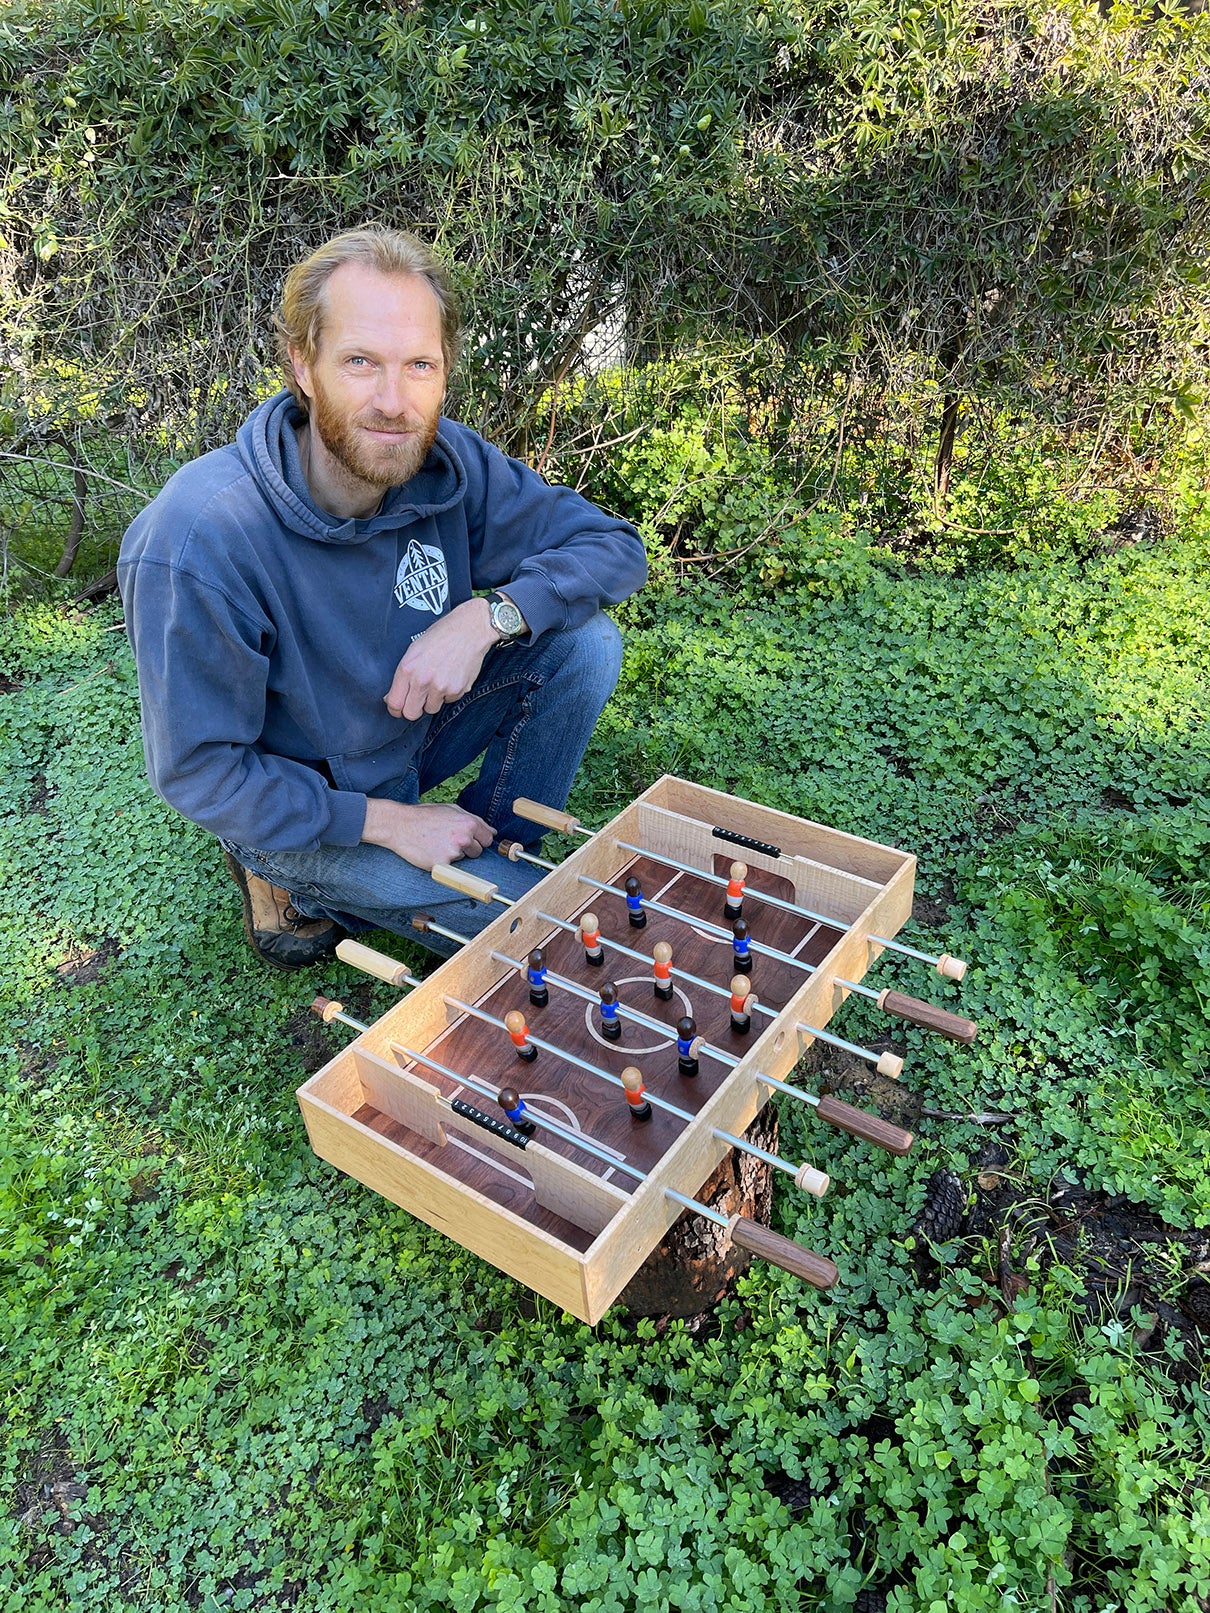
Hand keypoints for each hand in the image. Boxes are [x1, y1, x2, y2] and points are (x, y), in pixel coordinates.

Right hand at [361, 799, 494, 870]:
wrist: (399, 825)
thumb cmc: (425, 816)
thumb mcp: (452, 809)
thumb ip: (474, 820)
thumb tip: (492, 832)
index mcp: (469, 823)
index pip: (488, 839)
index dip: (479, 839)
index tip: (468, 838)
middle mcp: (464, 838)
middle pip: (478, 852)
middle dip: (467, 848)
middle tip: (448, 840)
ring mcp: (453, 852)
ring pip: (463, 859)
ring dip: (454, 854)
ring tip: (437, 843)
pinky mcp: (442, 865)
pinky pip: (450, 868)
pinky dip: (443, 862)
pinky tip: (431, 851)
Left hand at [384, 598, 496, 720]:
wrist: (469, 630)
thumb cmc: (442, 635)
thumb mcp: (414, 650)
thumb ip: (403, 675)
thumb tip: (394, 696)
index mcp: (408, 668)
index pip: (395, 703)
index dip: (395, 709)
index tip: (398, 709)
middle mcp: (422, 680)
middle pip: (411, 713)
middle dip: (413, 709)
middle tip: (417, 700)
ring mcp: (441, 687)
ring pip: (431, 709)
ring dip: (432, 700)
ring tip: (438, 681)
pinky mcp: (457, 690)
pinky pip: (448, 701)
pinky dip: (449, 693)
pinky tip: (451, 676)